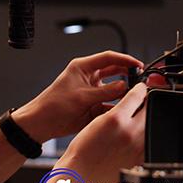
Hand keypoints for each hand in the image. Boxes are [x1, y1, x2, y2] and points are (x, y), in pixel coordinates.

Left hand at [13, 51, 142, 142]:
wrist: (42, 124)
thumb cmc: (53, 105)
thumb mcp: (82, 96)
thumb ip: (106, 91)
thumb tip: (125, 86)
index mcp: (83, 67)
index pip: (108, 58)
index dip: (124, 59)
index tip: (138, 64)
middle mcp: (89, 77)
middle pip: (114, 71)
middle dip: (127, 74)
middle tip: (140, 80)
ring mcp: (92, 92)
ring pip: (114, 89)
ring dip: (123, 92)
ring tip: (134, 95)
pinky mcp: (94, 105)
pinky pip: (110, 104)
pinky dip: (117, 106)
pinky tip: (124, 108)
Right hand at [58, 82, 147, 182]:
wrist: (81, 175)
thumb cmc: (83, 150)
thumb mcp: (97, 121)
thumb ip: (117, 109)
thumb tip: (134, 100)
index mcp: (116, 119)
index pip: (138, 94)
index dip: (141, 88)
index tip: (142, 88)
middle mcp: (130, 132)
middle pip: (150, 108)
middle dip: (147, 102)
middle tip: (142, 103)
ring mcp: (138, 147)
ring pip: (153, 123)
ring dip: (148, 118)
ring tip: (138, 121)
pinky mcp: (141, 160)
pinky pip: (151, 141)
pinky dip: (148, 136)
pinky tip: (137, 137)